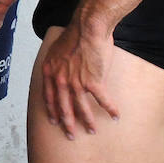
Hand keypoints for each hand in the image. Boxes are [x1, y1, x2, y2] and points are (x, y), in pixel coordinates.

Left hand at [39, 18, 119, 138]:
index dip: (52, 110)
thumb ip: (58, 65)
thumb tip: (62, 72)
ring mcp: (75, 81)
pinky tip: (115, 116)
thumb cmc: (75, 35)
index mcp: (50, 71)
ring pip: (81, 107)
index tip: (54, 121)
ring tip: (92, 131)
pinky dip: (109, 109)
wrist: (87, 27)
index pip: (48, 96)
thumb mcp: (57, 50)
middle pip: (62, 107)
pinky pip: (102, 100)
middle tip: (71, 135)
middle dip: (67, 123)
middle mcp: (60, 78)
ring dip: (87, 121)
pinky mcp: (92, 80)